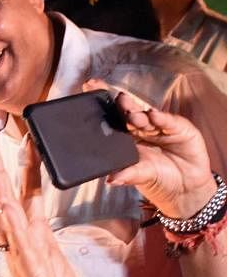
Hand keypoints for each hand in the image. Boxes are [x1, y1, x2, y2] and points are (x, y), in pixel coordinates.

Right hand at [0, 143, 78, 276]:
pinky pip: (20, 244)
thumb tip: (35, 218)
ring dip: (0, 191)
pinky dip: (12, 225)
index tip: (24, 140)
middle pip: (8, 199)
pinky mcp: (29, 272)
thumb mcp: (54, 261)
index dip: (24, 168)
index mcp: (32, 236)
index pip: (26, 195)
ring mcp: (22, 255)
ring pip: (9, 217)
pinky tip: (6, 207)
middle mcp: (21, 242)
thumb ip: (43, 237)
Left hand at [89, 84, 216, 218]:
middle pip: (129, 113)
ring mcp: (160, 126)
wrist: (186, 188)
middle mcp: (142, 129)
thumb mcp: (141, 177)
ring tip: (131, 114)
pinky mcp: (179, 128)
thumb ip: (127, 175)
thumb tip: (111, 180)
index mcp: (127, 138)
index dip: (103, 105)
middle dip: (122, 105)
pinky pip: (168, 122)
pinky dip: (161, 118)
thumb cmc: (159, 179)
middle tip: (117, 100)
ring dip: (138, 113)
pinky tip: (154, 116)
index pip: (114, 120)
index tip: (90, 88)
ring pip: (147, 116)